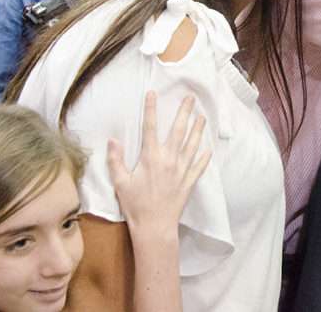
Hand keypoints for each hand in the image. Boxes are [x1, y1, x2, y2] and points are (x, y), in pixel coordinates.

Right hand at [107, 92, 211, 232]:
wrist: (154, 227)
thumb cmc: (135, 205)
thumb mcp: (120, 182)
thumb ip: (116, 160)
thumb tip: (112, 140)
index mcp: (150, 157)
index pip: (151, 127)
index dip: (151, 108)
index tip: (153, 93)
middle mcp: (169, 159)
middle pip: (178, 130)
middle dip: (184, 112)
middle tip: (191, 98)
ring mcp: (181, 170)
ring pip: (193, 144)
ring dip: (198, 129)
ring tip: (202, 117)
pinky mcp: (189, 182)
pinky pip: (199, 166)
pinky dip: (205, 156)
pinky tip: (209, 148)